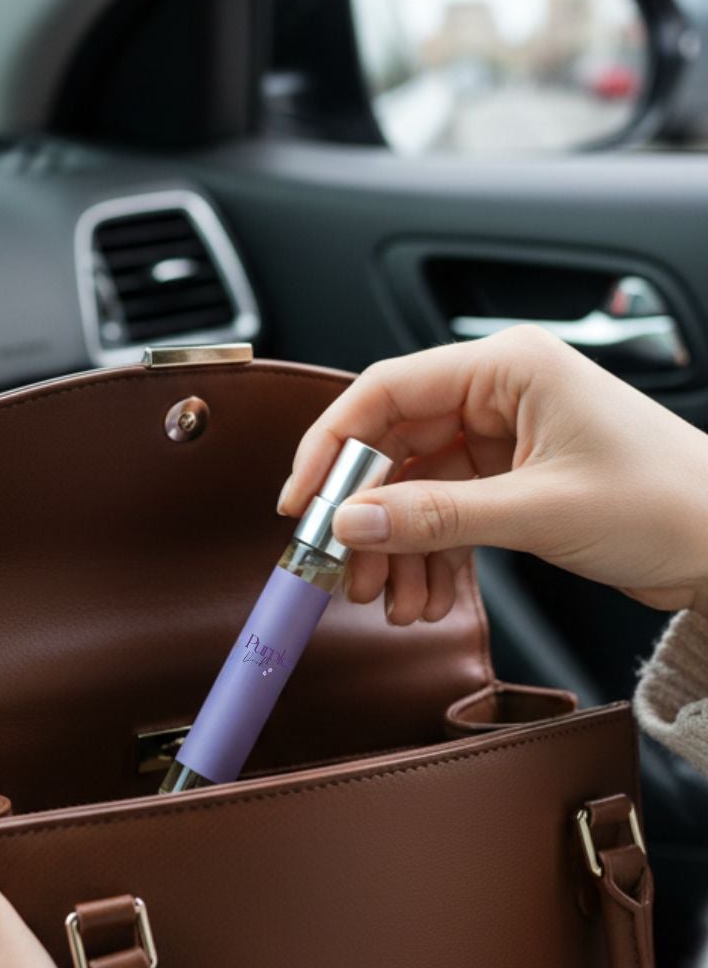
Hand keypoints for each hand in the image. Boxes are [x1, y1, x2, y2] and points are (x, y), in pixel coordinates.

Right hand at [277, 325, 707, 625]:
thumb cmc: (666, 502)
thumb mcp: (537, 512)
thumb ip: (436, 518)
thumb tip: (352, 524)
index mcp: (508, 368)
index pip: (387, 392)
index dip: (332, 446)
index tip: (300, 503)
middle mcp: (501, 392)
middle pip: (395, 444)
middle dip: (365, 515)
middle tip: (341, 569)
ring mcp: (508, 436)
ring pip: (417, 487)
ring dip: (396, 546)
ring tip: (390, 600)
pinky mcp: (516, 478)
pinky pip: (447, 511)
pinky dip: (431, 554)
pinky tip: (426, 595)